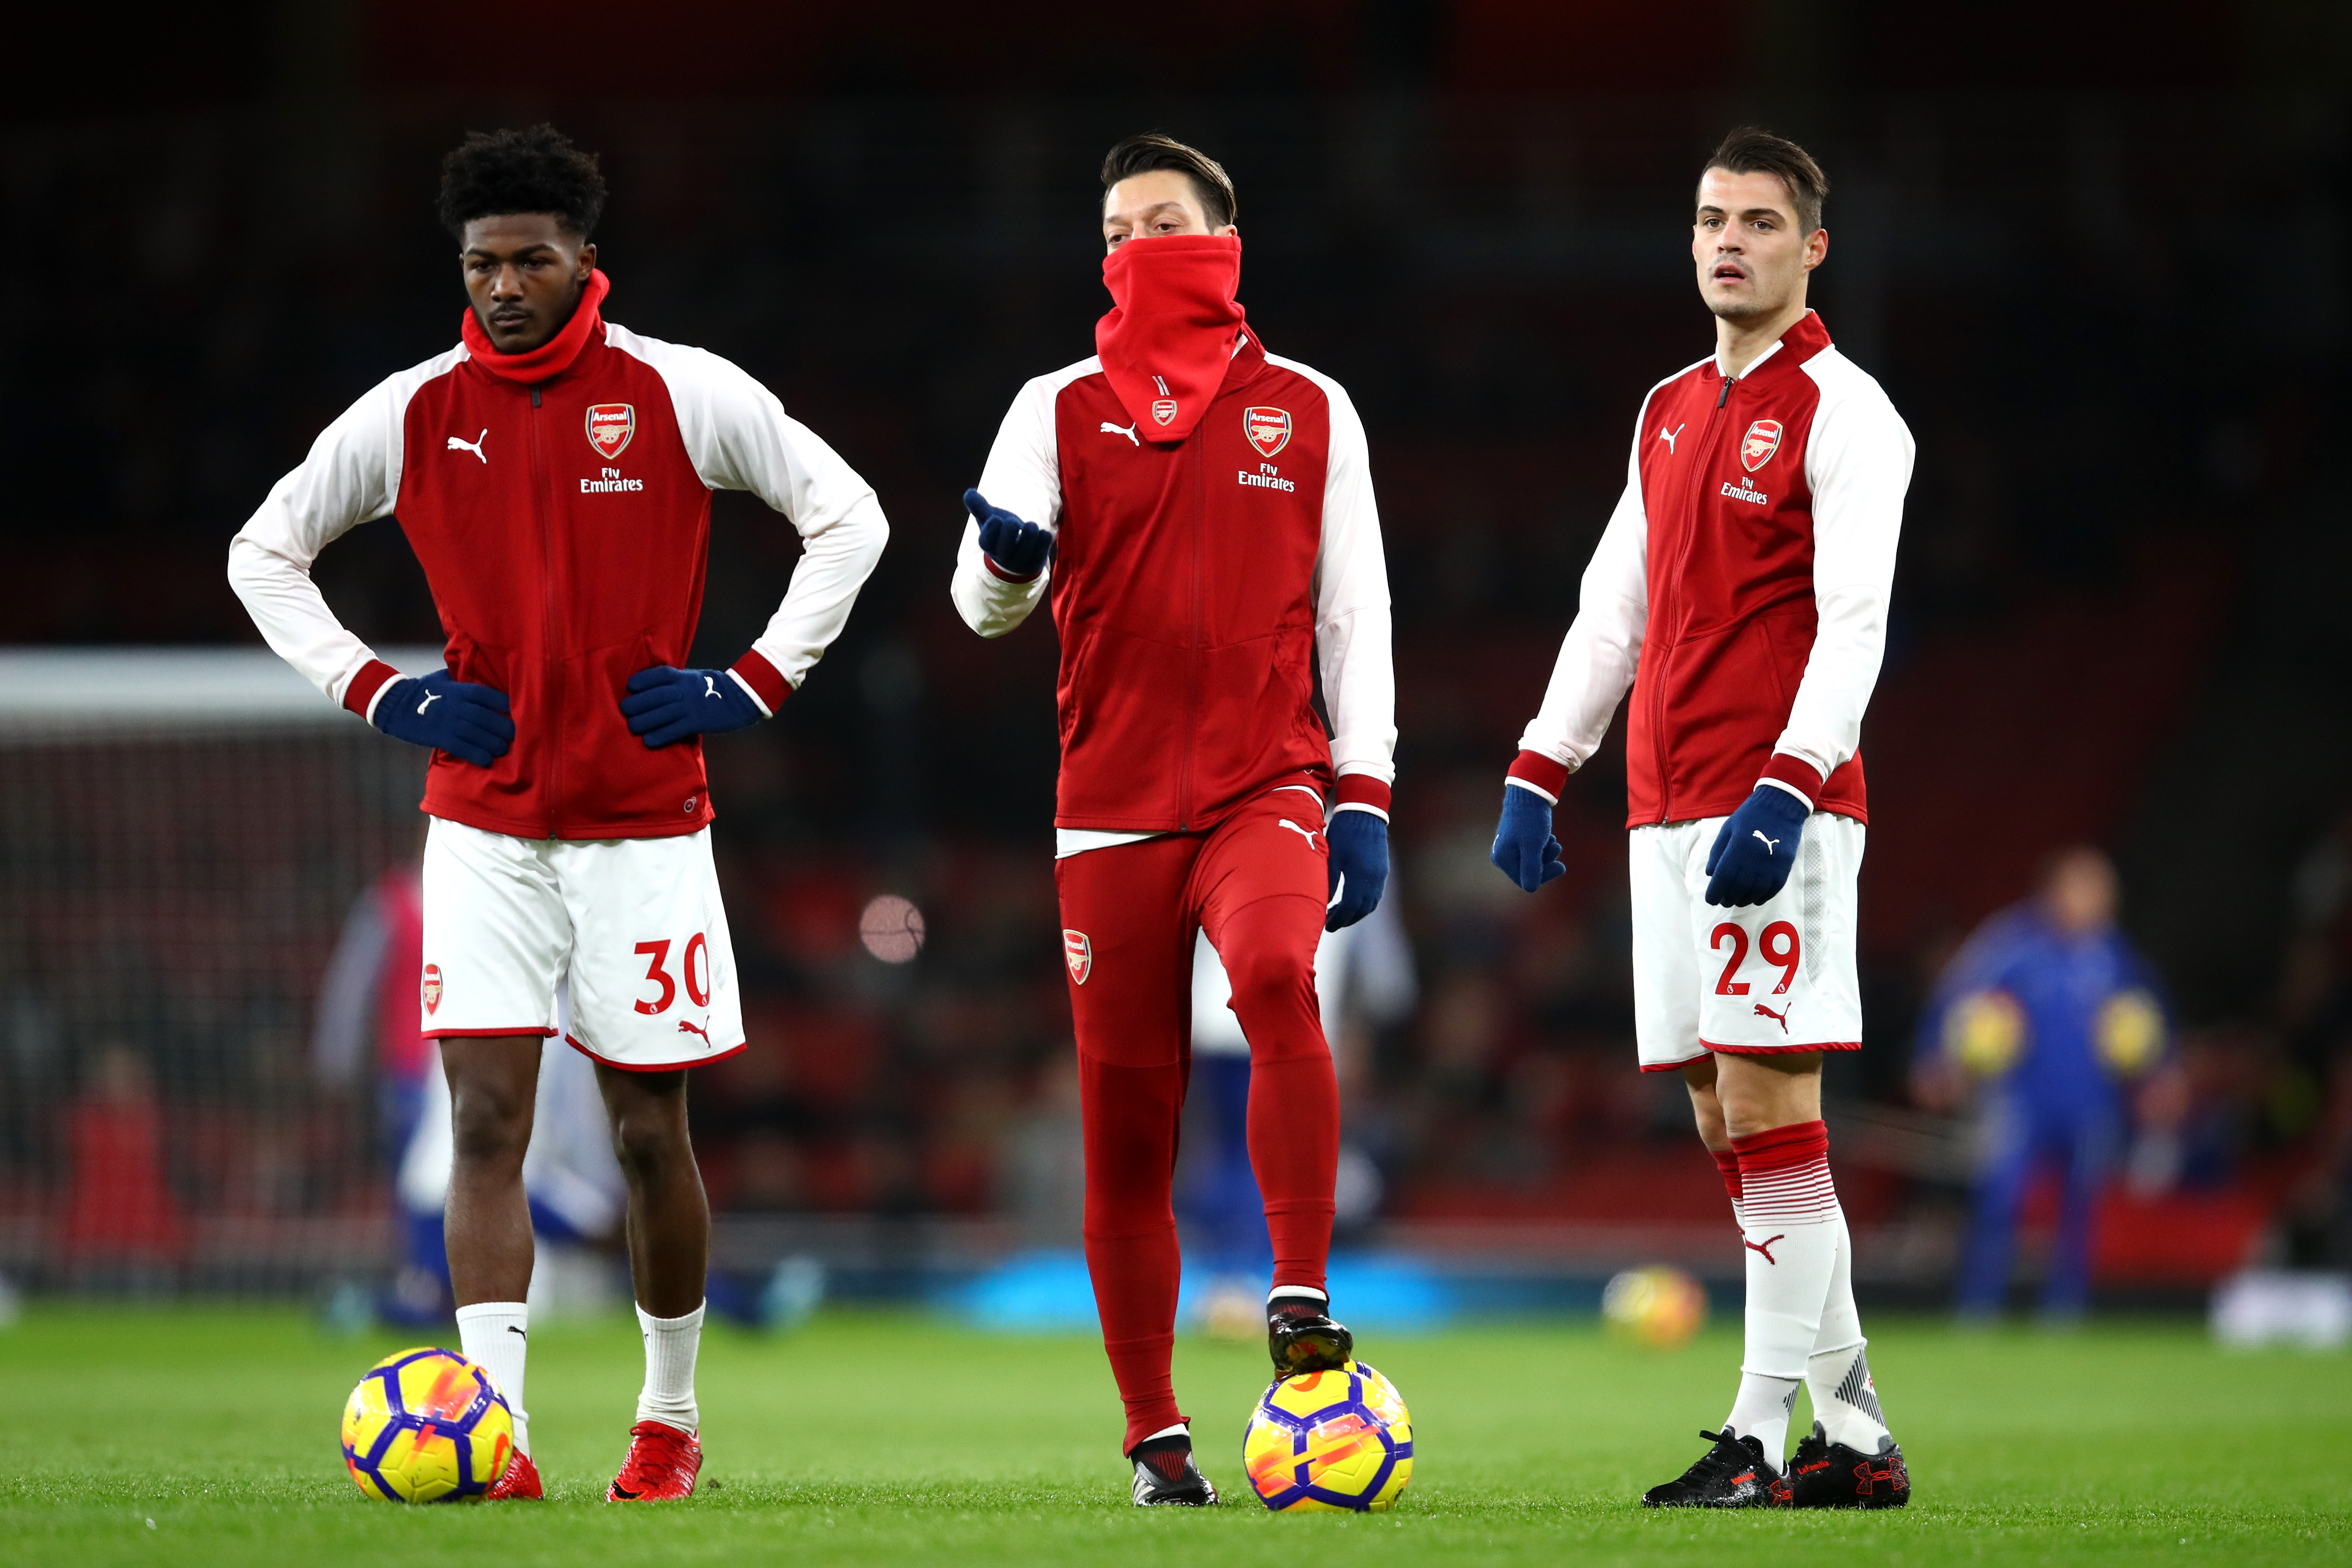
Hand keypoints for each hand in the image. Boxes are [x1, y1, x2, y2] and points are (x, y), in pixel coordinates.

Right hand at [371, 668, 512, 767]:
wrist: (395, 704)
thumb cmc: (424, 689)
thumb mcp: (445, 677)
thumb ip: (464, 677)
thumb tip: (484, 672)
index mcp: (464, 690)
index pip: (495, 698)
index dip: (509, 707)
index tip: (519, 713)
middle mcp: (461, 706)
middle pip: (492, 719)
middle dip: (506, 729)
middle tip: (515, 736)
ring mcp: (452, 723)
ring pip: (482, 737)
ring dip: (496, 745)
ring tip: (503, 749)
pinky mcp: (443, 738)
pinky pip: (466, 750)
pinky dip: (479, 756)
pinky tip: (487, 760)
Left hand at [621, 666, 763, 748]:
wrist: (742, 698)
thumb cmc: (717, 688)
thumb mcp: (695, 677)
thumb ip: (677, 681)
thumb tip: (657, 689)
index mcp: (683, 677)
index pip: (658, 675)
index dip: (642, 680)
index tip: (631, 686)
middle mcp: (684, 690)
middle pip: (654, 696)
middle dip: (637, 703)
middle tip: (625, 710)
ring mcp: (690, 707)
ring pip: (660, 714)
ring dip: (643, 721)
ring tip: (632, 727)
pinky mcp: (696, 722)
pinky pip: (673, 730)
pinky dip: (659, 736)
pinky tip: (648, 741)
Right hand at [965, 488, 1051, 577]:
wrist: (1015, 557)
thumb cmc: (1001, 534)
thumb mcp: (989, 519)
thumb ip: (979, 507)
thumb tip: (968, 493)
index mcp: (989, 545)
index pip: (987, 541)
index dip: (991, 529)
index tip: (996, 518)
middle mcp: (1002, 556)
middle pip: (1005, 549)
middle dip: (1009, 532)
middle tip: (1013, 521)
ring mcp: (1019, 563)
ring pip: (1024, 551)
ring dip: (1029, 535)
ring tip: (1031, 525)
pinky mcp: (1034, 564)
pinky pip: (1040, 554)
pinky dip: (1043, 542)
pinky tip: (1043, 533)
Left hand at [1325, 810, 1388, 930]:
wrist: (1364, 812)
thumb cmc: (1344, 832)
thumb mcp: (1332, 856)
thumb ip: (1330, 880)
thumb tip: (1325, 902)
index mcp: (1359, 876)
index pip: (1349, 907)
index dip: (1338, 919)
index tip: (1327, 925)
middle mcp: (1374, 879)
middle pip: (1362, 909)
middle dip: (1347, 919)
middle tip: (1331, 924)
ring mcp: (1381, 875)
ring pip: (1371, 903)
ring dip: (1356, 912)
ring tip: (1340, 914)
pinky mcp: (1383, 869)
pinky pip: (1376, 894)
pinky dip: (1364, 902)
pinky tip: (1352, 900)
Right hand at [1490, 785, 1564, 891]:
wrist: (1529, 793)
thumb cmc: (1530, 820)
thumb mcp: (1532, 845)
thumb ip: (1531, 868)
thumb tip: (1531, 889)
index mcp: (1502, 859)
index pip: (1525, 880)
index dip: (1544, 876)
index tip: (1561, 866)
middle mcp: (1503, 856)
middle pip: (1530, 872)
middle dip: (1546, 862)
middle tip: (1556, 847)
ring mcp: (1511, 848)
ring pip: (1534, 861)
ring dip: (1547, 853)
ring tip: (1553, 839)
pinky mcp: (1519, 840)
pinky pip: (1533, 852)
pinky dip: (1543, 846)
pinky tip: (1548, 835)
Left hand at [1703, 785, 1809, 906]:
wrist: (1780, 808)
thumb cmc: (1749, 817)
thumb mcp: (1727, 830)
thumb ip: (1717, 853)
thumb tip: (1710, 875)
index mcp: (1736, 852)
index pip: (1722, 881)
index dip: (1714, 893)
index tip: (1711, 899)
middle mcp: (1752, 864)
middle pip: (1736, 891)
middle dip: (1727, 898)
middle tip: (1723, 899)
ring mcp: (1769, 870)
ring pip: (1753, 895)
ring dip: (1742, 900)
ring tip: (1737, 900)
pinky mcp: (1783, 871)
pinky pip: (1770, 892)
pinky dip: (1760, 898)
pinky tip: (1754, 898)